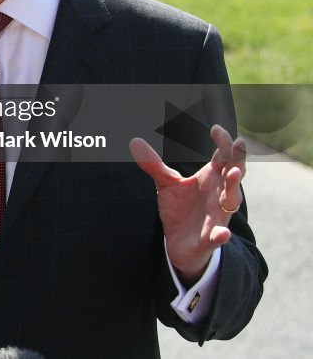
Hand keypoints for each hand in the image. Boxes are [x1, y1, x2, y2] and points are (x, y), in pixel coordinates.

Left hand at [130, 125, 245, 283]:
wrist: (179, 243)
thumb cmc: (180, 209)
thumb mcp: (166, 184)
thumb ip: (154, 164)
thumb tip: (134, 141)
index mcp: (211, 179)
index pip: (222, 157)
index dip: (223, 143)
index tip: (216, 128)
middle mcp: (219, 195)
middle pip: (233, 173)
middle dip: (236, 158)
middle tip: (237, 143)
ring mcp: (217, 216)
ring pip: (232, 201)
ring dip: (233, 187)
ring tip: (233, 173)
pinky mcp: (211, 237)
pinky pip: (219, 236)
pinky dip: (221, 235)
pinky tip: (222, 233)